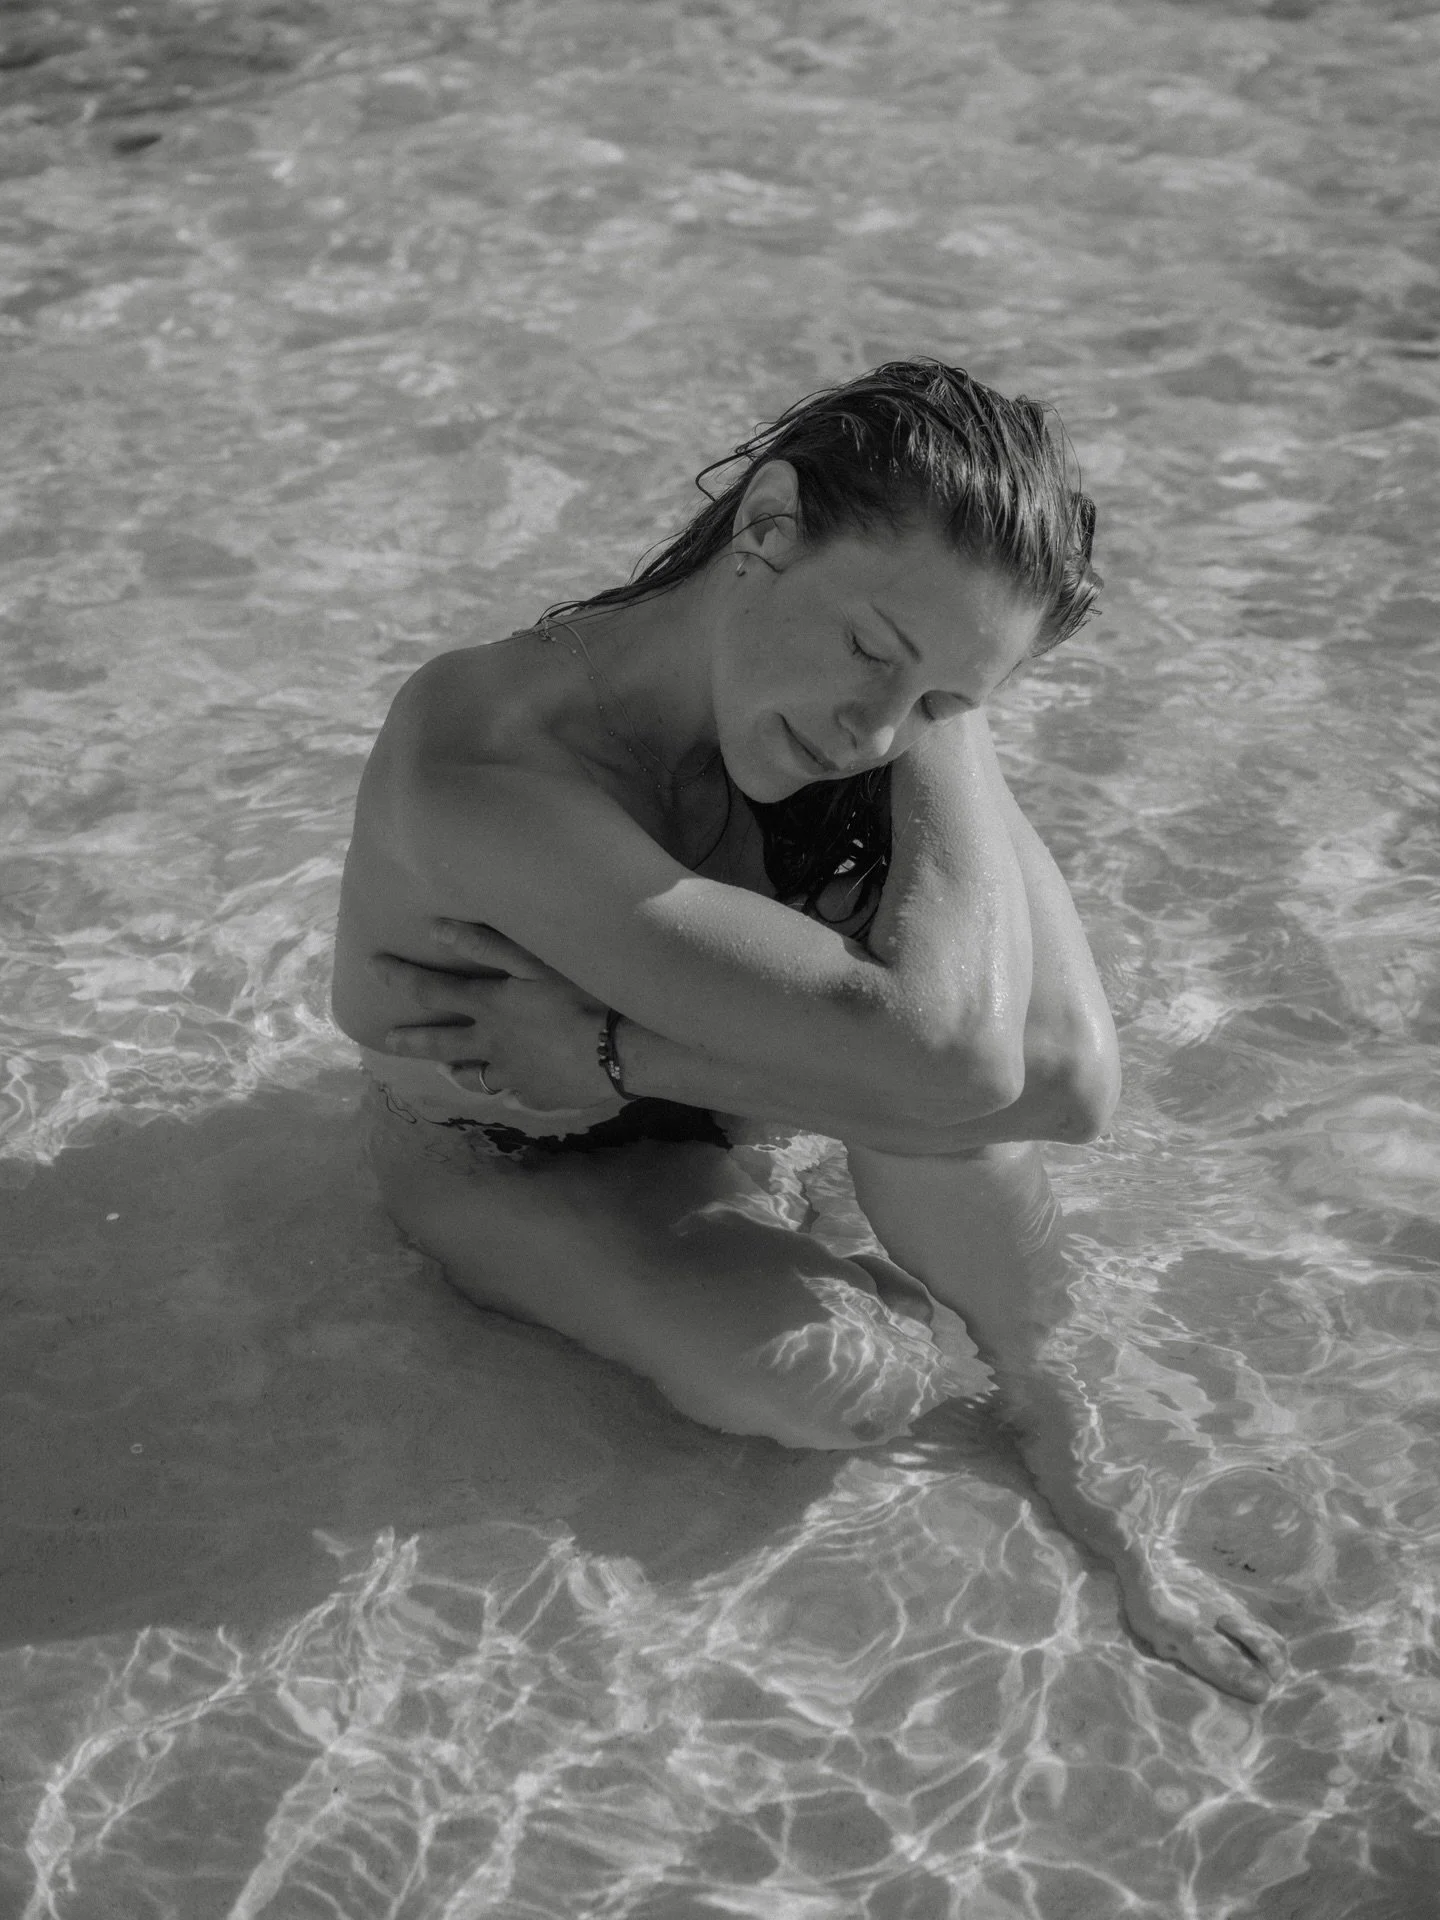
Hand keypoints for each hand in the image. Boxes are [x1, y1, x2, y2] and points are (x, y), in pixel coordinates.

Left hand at [369, 920, 616, 1112]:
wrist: (619, 1052)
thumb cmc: (580, 997)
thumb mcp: (534, 961)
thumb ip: (485, 944)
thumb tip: (435, 928)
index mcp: (488, 1007)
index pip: (431, 991)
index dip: (399, 977)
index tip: (372, 966)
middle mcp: (491, 1044)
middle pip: (440, 1043)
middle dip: (411, 1040)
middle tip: (388, 1040)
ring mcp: (512, 1075)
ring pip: (473, 1076)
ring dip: (455, 1070)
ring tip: (446, 1070)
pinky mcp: (537, 1095)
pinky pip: (512, 1092)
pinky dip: (506, 1086)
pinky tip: (510, 1084)